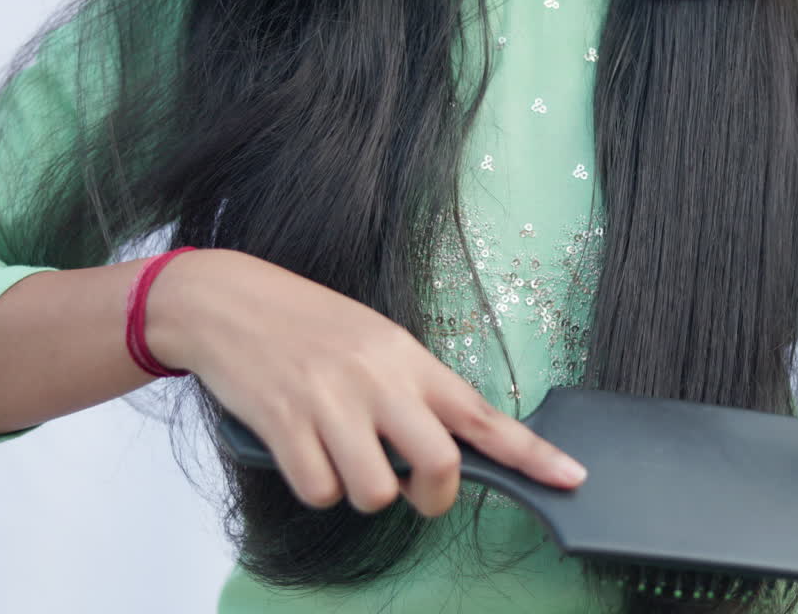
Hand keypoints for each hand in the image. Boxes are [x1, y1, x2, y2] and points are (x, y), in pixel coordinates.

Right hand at [146, 248, 587, 516]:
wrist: (226, 301)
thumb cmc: (307, 324)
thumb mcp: (373, 341)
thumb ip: (411, 390)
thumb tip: (445, 448)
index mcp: (408, 358)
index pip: (482, 413)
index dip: (531, 452)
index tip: (571, 478)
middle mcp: (378, 380)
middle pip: (440, 465)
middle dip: (432, 495)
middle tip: (413, 489)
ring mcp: (331, 403)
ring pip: (376, 492)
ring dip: (361, 490)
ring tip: (338, 453)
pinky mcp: (285, 424)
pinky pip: (320, 492)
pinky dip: (314, 485)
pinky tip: (300, 450)